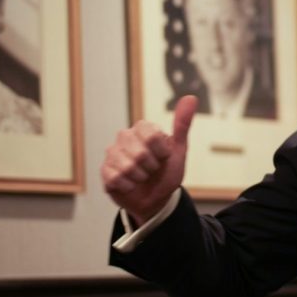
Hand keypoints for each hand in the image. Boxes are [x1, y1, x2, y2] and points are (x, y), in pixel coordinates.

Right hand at [101, 95, 197, 224]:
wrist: (156, 199)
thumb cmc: (167, 172)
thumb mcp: (179, 150)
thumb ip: (182, 124)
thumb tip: (191, 97)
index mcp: (143, 128)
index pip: (151, 136)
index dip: (161, 152)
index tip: (164, 157)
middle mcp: (125, 137)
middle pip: (139, 153)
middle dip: (151, 167)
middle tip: (152, 169)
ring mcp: (112, 153)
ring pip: (127, 167)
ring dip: (140, 178)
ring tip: (141, 177)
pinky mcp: (104, 171)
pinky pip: (116, 178)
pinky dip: (128, 186)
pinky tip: (130, 185)